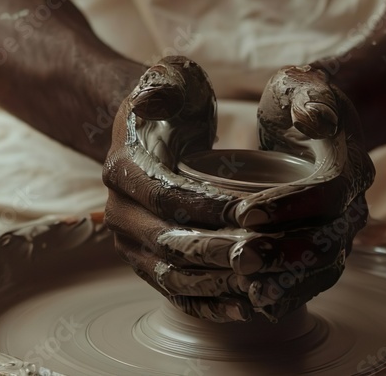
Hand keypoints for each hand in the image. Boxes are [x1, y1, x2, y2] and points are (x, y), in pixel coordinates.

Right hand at [103, 59, 374, 321]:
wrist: (152, 132)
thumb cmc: (173, 102)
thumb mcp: (172, 78)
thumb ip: (164, 81)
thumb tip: (151, 100)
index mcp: (123, 169)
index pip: (170, 197)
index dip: (211, 207)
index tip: (253, 213)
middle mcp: (119, 213)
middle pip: (171, 243)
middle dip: (220, 252)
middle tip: (267, 254)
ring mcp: (130, 244)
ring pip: (173, 276)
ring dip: (218, 284)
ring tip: (263, 283)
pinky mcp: (147, 264)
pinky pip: (176, 293)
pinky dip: (209, 305)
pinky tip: (247, 307)